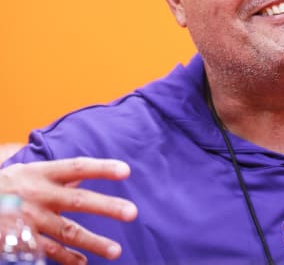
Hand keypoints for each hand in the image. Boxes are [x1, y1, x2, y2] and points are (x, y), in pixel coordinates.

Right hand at [0, 157, 137, 263]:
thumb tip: (83, 175)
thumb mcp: (28, 173)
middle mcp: (38, 195)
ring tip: (116, 251)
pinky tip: (83, 262)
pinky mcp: (20, 240)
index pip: (77, 167)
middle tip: (132, 212)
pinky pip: (48, 250)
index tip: (126, 171)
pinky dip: (67, 258)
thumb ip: (57, 175)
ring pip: (66, 231)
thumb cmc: (5, 186)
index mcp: (42, 174)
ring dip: (93, 242)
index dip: (101, 168)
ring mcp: (30, 219)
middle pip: (78, 200)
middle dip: (107, 207)